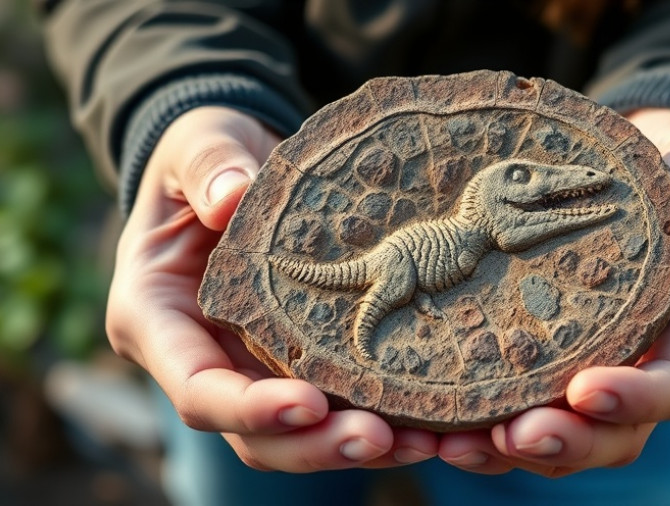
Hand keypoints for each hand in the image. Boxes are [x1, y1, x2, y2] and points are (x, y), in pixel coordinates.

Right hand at [105, 106, 437, 471]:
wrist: (235, 169)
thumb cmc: (205, 158)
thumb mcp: (198, 146)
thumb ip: (207, 167)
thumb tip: (229, 198)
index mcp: (157, 317)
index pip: (196, 386)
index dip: (248, 407)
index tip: (308, 404)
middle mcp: (203, 359)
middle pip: (251, 433)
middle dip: (314, 444)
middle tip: (379, 438)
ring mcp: (251, 368)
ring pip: (297, 436)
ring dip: (355, 446)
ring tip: (422, 442)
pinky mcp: (294, 362)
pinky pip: (333, 407)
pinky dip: (378, 420)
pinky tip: (428, 425)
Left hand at [438, 108, 669, 475]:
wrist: (631, 185)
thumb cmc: (663, 175)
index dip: (636, 397)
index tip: (585, 391)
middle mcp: (648, 364)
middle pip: (617, 434)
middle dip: (566, 442)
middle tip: (513, 436)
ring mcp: (600, 373)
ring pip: (565, 438)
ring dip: (509, 451)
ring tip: (455, 444)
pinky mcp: (554, 369)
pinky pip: (523, 413)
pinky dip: (482, 427)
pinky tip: (435, 428)